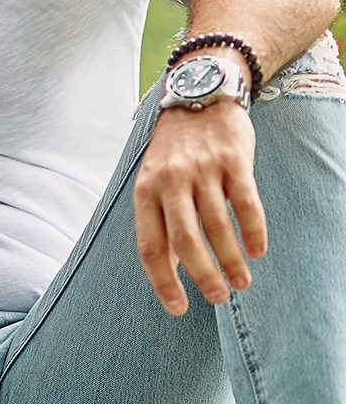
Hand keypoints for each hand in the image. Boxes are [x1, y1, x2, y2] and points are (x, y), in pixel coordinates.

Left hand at [134, 100, 267, 314]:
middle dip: (203, 276)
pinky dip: (253, 232)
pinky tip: (258, 252)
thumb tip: (170, 266)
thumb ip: (160, 219)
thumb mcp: (154, 181)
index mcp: (145, 191)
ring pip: (218, 226)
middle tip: (218, 299)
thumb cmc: (174, 149)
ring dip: (231, 260)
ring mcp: (202, 170)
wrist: (199, 96)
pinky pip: (245, 204)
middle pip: (185, 241)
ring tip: (241, 282)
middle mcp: (170, 181)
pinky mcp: (233, 161)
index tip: (178, 307)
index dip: (162, 280)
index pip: (149, 246)